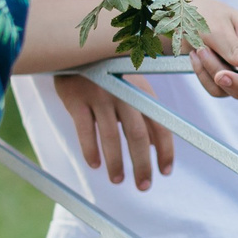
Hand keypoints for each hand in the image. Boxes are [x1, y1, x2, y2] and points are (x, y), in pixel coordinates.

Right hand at [60, 72, 173, 188]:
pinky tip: (95, 164)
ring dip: (116, 163)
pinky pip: (85, 131)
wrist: (72, 50)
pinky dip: (90, 150)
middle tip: (143, 186)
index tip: (165, 172)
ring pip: (111, 137)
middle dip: (142, 165)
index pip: (159, 125)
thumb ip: (141, 113)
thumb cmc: (105, 74)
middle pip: (137, 136)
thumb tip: (154, 146)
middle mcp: (123, 93)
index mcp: (141, 91)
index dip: (165, 150)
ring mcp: (99, 95)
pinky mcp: (76, 99)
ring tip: (117, 180)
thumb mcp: (128, 87)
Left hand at [180, 0, 237, 98]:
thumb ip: (233, 46)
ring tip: (200, 49)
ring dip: (213, 74)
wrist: (169, 20)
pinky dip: (204, 78)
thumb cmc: (196, 13)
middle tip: (220, 74)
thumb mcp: (213, 25)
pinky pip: (219, 92)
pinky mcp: (225, 80)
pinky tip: (196, 57)